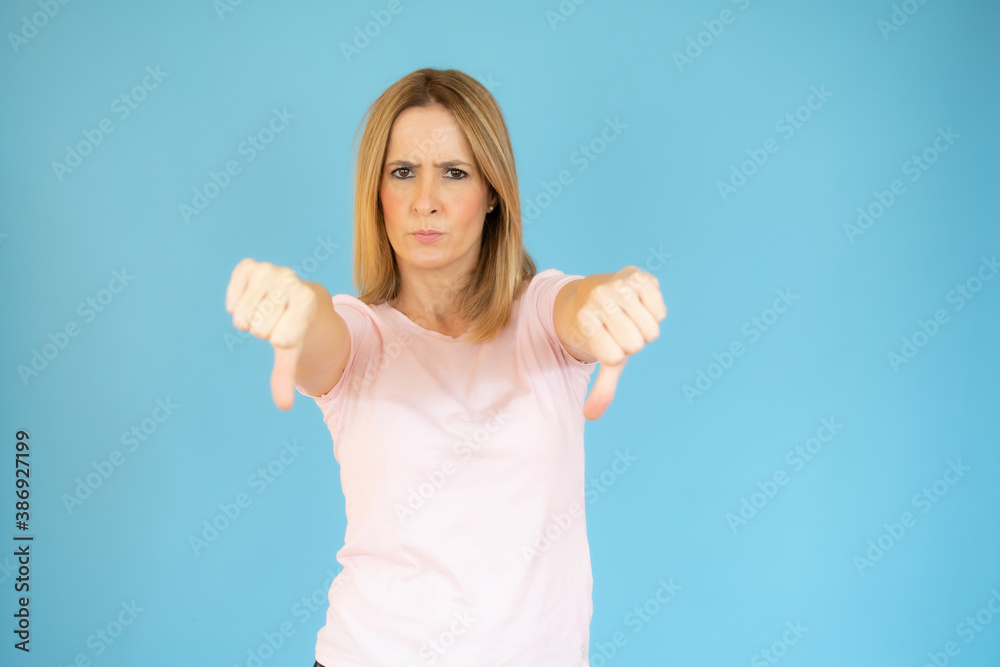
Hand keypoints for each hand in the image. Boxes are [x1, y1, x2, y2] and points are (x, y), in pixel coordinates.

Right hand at [225, 259, 317, 409]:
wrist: (299, 297)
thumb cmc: (296, 326)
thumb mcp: (295, 350)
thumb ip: (286, 375)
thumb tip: (283, 406)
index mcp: (307, 300)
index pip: (281, 339)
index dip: (281, 340)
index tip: (291, 329)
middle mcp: (290, 280)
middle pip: (259, 329)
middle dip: (264, 330)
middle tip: (277, 319)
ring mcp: (269, 270)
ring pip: (242, 316)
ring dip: (249, 318)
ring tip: (265, 310)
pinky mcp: (249, 266)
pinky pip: (231, 298)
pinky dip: (235, 304)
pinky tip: (250, 299)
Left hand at [572, 267, 666, 419]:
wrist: (593, 293)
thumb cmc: (601, 331)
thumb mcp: (600, 357)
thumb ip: (601, 387)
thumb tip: (590, 416)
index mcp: (584, 320)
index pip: (614, 356)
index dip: (616, 354)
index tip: (606, 341)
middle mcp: (598, 299)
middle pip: (635, 343)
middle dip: (632, 342)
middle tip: (620, 330)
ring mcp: (618, 284)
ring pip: (651, 329)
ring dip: (645, 329)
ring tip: (630, 318)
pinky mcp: (639, 276)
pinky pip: (660, 310)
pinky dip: (655, 312)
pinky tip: (640, 305)